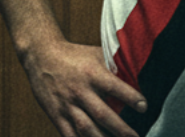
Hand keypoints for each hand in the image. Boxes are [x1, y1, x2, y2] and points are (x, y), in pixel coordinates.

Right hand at [19, 39, 145, 136]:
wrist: (40, 55)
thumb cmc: (74, 55)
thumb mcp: (95, 54)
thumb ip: (114, 67)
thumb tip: (138, 77)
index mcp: (91, 73)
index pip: (113, 87)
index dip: (130, 97)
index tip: (144, 107)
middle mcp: (79, 91)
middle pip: (102, 114)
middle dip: (121, 129)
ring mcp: (66, 105)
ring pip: (86, 128)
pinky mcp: (56, 115)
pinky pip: (69, 135)